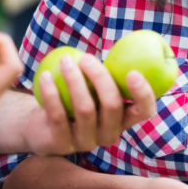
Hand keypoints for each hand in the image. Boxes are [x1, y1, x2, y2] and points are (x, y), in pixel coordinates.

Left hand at [23, 54, 157, 155]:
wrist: (42, 125)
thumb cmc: (76, 96)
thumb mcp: (95, 85)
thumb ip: (110, 71)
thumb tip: (127, 43)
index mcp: (124, 119)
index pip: (145, 111)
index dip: (143, 94)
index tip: (132, 71)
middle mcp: (110, 134)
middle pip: (113, 106)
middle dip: (101, 78)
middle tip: (87, 58)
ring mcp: (86, 142)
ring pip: (85, 109)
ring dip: (74, 80)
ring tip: (65, 60)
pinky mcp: (62, 145)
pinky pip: (58, 115)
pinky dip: (51, 92)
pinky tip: (45, 76)